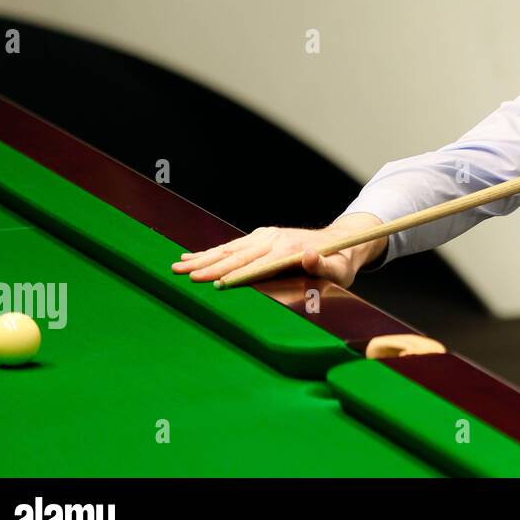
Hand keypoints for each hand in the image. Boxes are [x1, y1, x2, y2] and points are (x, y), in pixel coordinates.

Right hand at [171, 213, 387, 287]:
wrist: (341, 242)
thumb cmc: (339, 262)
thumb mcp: (339, 269)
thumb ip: (324, 265)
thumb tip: (310, 255)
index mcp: (287, 250)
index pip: (256, 265)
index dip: (235, 275)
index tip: (214, 283)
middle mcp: (273, 239)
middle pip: (235, 255)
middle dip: (208, 266)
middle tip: (182, 274)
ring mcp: (266, 236)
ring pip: (229, 249)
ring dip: (203, 258)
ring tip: (178, 265)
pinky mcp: (261, 237)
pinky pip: (233, 246)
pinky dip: (211, 251)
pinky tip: (192, 255)